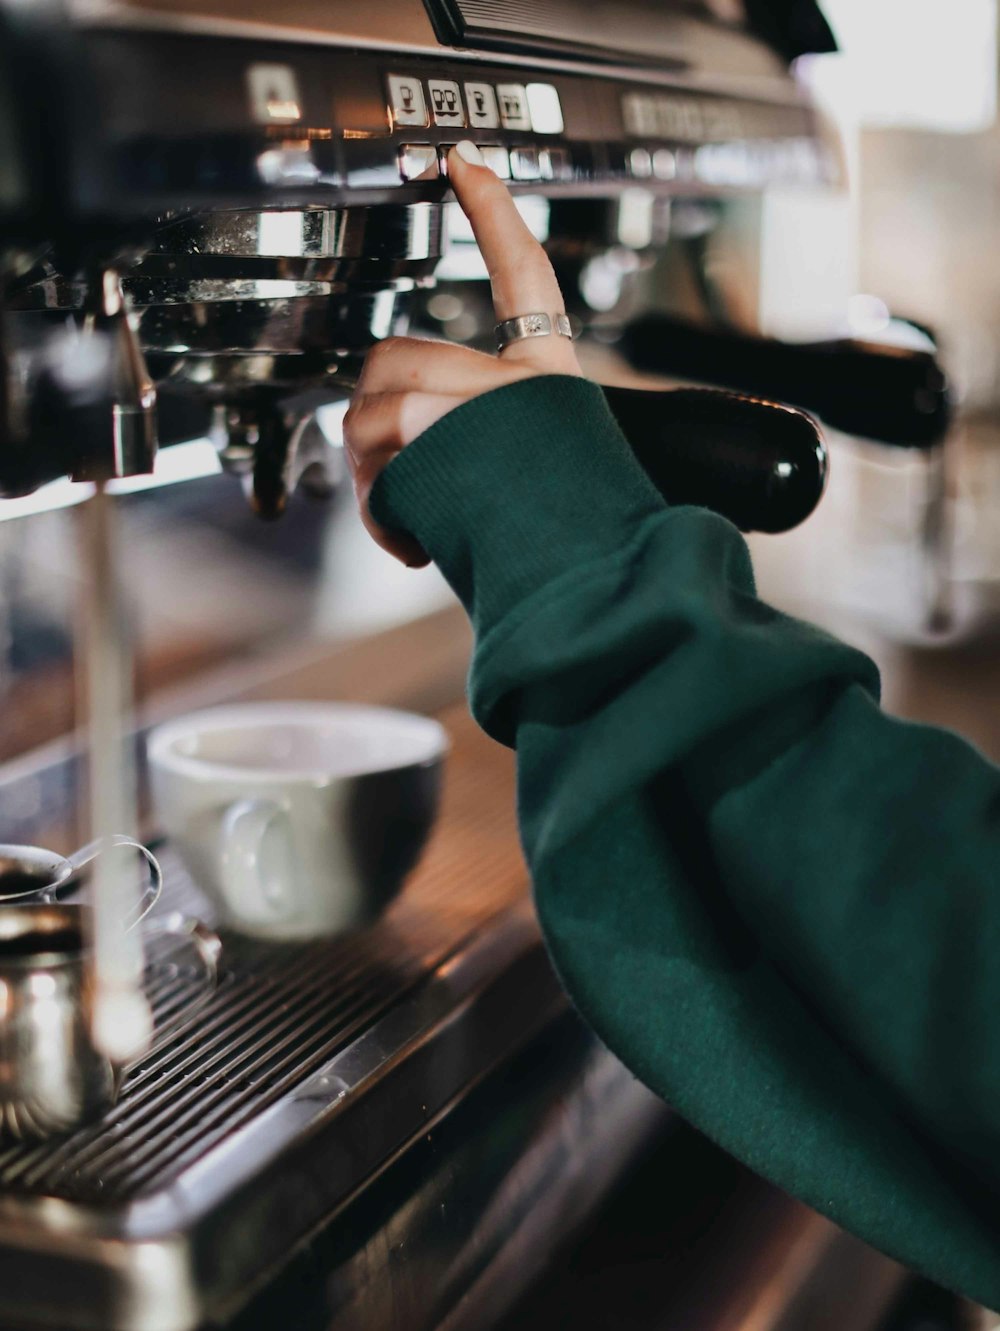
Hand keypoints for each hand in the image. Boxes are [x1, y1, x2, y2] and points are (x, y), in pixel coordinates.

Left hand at [343, 140, 583, 565]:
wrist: (599, 590)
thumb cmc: (579, 547)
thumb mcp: (546, 472)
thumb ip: (487, 440)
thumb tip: (403, 447)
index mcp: (552, 381)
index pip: (525, 276)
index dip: (493, 215)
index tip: (463, 163)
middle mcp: (516, 384)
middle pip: (397, 360)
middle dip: (377, 421)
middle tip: (399, 474)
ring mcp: (474, 409)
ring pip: (373, 416)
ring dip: (377, 479)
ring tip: (418, 523)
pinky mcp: (438, 445)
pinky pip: (374, 470)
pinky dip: (380, 517)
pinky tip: (417, 545)